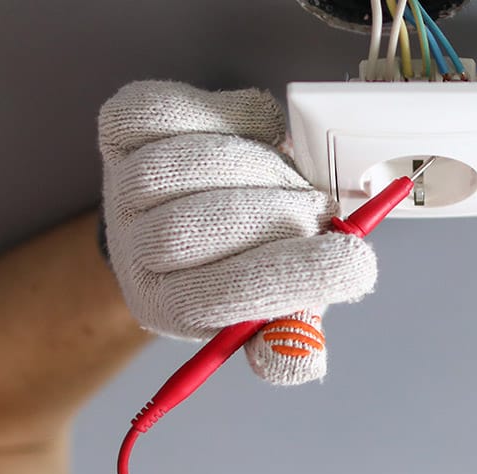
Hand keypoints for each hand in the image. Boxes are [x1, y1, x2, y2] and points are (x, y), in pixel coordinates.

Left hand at [97, 81, 376, 385]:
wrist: (187, 204)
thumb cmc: (238, 256)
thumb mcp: (270, 308)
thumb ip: (290, 336)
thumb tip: (303, 359)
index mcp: (165, 303)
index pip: (218, 297)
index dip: (292, 278)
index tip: (355, 264)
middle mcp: (130, 246)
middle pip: (191, 226)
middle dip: (276, 214)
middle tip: (317, 214)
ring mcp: (121, 182)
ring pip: (189, 164)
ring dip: (260, 166)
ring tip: (287, 181)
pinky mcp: (123, 126)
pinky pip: (175, 111)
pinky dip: (230, 114)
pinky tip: (257, 132)